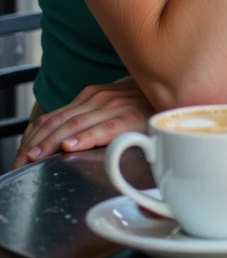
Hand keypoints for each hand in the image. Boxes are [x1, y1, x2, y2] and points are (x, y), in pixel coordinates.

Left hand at [13, 76, 152, 167]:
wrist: (175, 95)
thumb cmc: (143, 105)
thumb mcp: (112, 108)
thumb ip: (90, 119)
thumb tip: (62, 139)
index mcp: (91, 97)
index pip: (52, 117)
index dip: (32, 136)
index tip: (18, 155)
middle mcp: (99, 98)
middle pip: (57, 122)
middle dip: (35, 143)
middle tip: (19, 163)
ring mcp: (114, 106)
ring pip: (73, 126)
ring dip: (50, 143)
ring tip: (34, 157)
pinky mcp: (130, 118)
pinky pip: (103, 129)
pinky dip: (85, 137)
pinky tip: (70, 146)